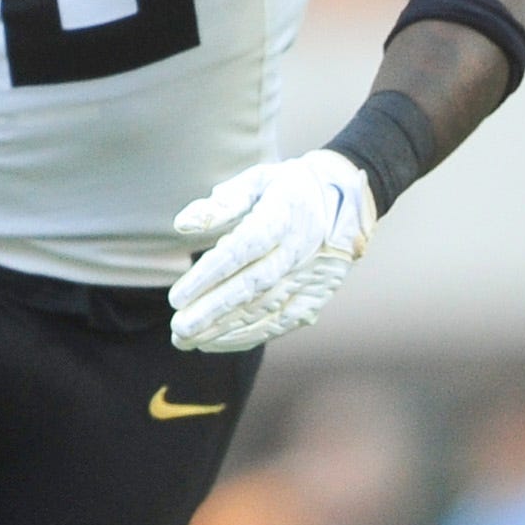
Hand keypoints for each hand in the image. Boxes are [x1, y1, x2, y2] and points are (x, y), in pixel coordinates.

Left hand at [169, 149, 376, 352]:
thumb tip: (181, 225)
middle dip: (212, 312)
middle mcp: (299, 249)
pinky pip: (282, 321)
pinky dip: (249, 335)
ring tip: (185, 340)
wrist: (348, 198)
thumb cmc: (287, 189)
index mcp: (283, 216)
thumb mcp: (256, 181)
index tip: (176, 298)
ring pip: (264, 309)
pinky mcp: (317, 295)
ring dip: (224, 329)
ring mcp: (311, 276)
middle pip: (251, 286)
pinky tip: (215, 342)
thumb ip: (221, 204)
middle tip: (177, 329)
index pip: (242, 249)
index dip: (209, 276)